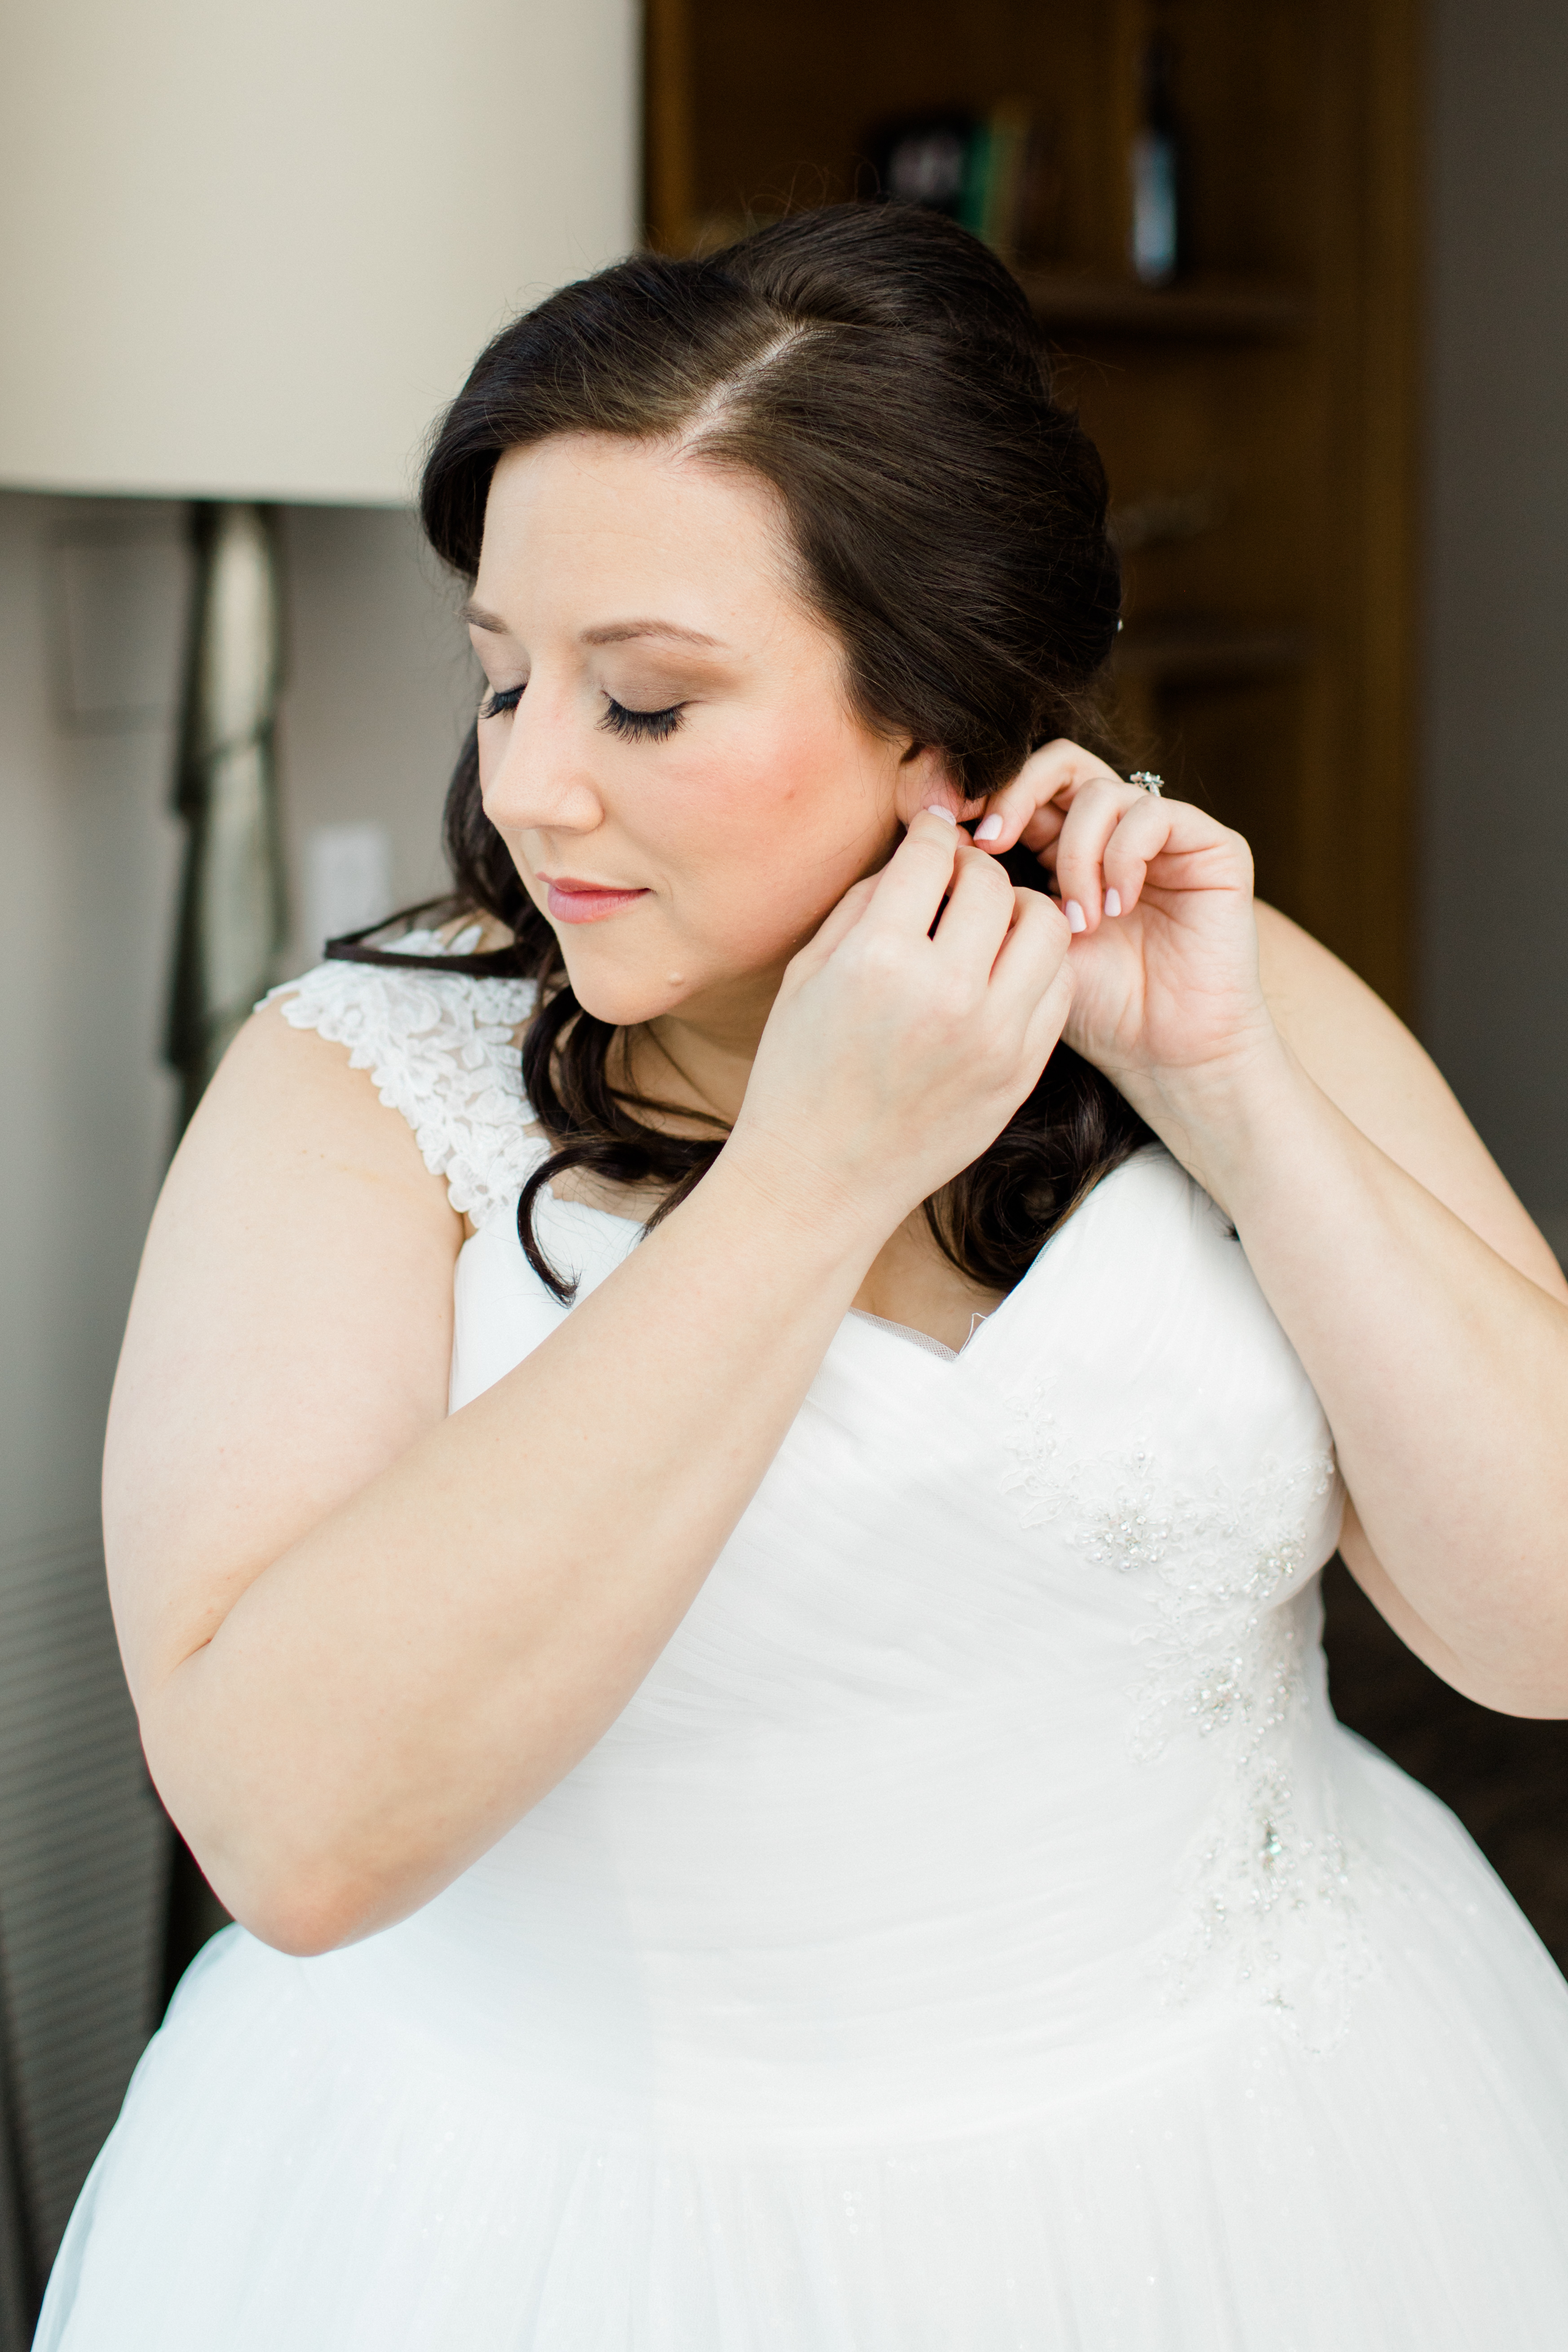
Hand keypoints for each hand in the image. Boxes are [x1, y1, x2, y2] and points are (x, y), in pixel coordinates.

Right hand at [728, 810, 1074, 1242]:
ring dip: (1019, 911)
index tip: (930, 836)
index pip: (933, 855)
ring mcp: (994, 1038)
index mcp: (880, 960)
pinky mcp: (1020, 1073)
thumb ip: (865, 903)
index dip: (932, 833)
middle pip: (996, 884)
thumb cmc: (800, 1073)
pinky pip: (1057, 990)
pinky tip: (1002, 973)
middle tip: (956, 877)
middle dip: (974, 867)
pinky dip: (1036, 967)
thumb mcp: (808, 973)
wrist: (821, 1179)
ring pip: (1047, 928)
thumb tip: (919, 855)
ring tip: (989, 923)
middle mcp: (946, 995)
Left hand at [965, 740, 1282, 1118]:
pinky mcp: (1213, 845)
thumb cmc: (1093, 1011)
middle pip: (1059, 763)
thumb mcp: (1026, 943)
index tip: (952, 834)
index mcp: (1066, 846)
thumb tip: (942, 838)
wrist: (1165, 1056)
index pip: (1024, 785)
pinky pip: (1153, 815)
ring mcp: (1166, 835)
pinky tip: (1117, 908)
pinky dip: (1123, 857)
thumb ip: (997, 888)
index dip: (985, 797)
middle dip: (1016, 794)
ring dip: (1076, 854)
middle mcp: (1116, 830)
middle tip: (990, 842)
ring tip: (1078, 920)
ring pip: (1101, 791)